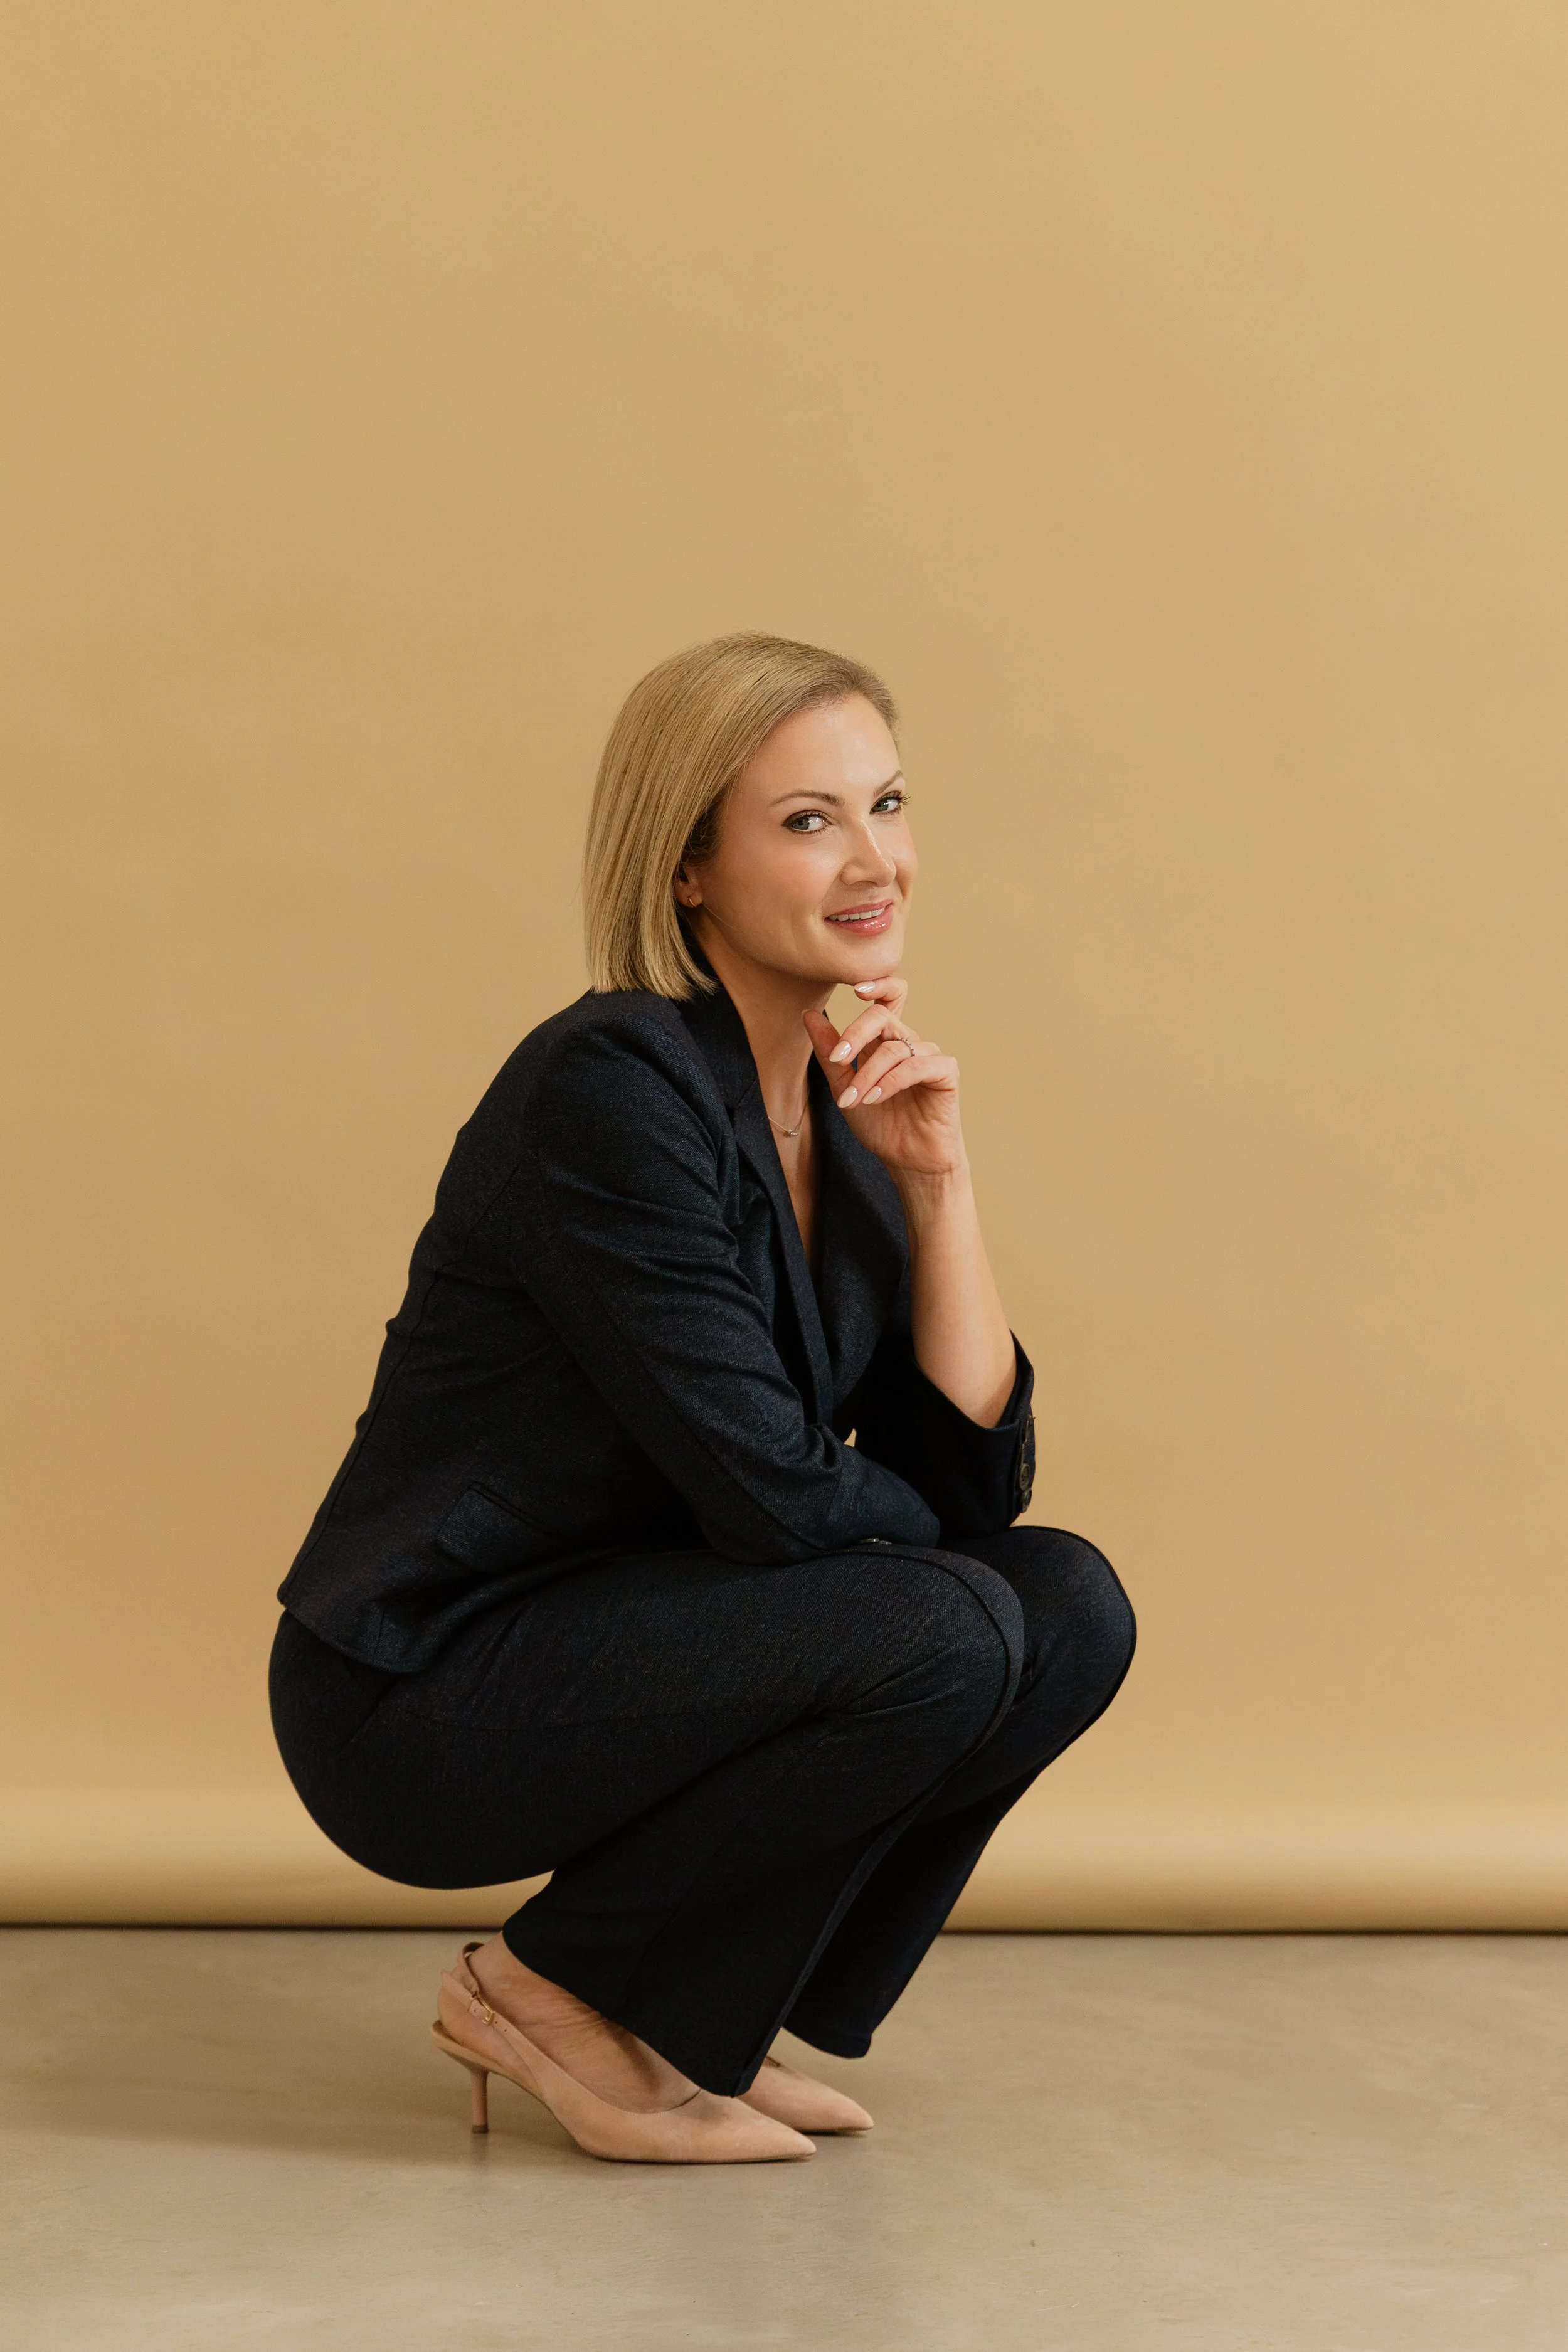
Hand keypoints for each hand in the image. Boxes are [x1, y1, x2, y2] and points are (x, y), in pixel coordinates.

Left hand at [803, 978, 965, 1185]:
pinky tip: (874, 1099)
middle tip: (837, 1059)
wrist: (908, 1161)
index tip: (854, 990)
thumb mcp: (844, 1088)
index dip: (877, 984)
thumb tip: (809, 1016)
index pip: (888, 997)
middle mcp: (908, 1042)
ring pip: (893, 1047)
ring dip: (866, 1075)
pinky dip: (891, 1081)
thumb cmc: (881, 1126)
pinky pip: (916, 1065)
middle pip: (882, 1016)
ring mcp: (929, 1055)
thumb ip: (830, 1054)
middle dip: (854, 1035)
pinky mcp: (946, 1073)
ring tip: (853, 1101)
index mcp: (885, 1041)